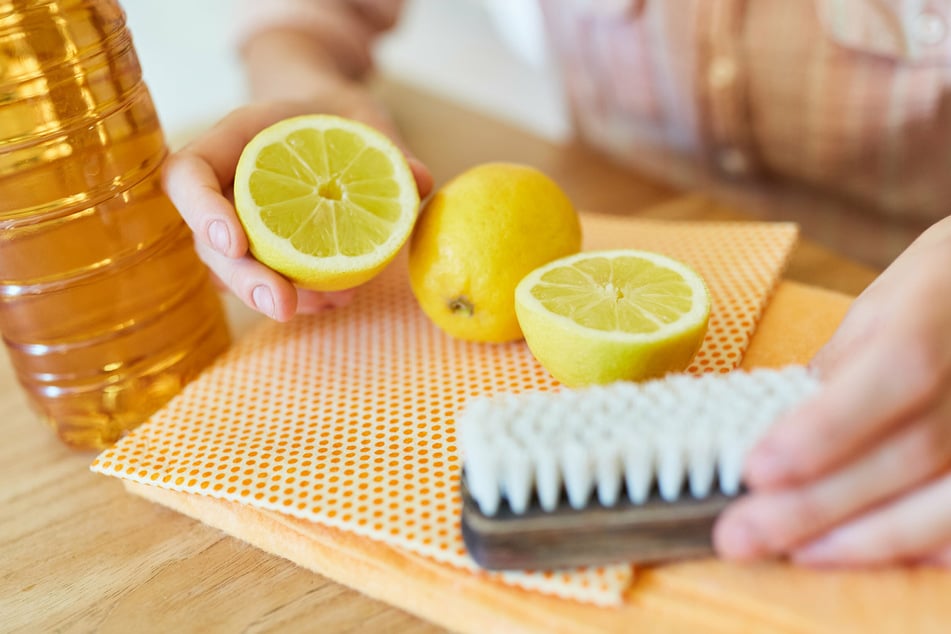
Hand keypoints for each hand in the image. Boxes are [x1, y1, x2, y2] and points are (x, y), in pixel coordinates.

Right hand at [163, 94, 432, 321]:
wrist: (327, 122)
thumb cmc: (336, 112)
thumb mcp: (364, 115)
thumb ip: (389, 144)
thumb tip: (420, 180)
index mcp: (232, 141)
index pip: (187, 174)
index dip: (201, 211)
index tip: (235, 242)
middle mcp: (224, 187)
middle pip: (207, 243)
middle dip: (243, 281)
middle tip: (284, 308)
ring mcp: (237, 223)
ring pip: (232, 273)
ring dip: (272, 298)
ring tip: (328, 306)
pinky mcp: (262, 250)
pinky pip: (267, 280)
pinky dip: (300, 296)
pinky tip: (338, 301)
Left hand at [714, 217, 950, 566]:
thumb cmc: (937, 294)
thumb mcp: (879, 307)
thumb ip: (839, 370)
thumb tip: (778, 432)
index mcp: (938, 313)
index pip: (895, 374)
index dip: (827, 430)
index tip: (756, 471)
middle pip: (912, 453)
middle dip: (818, 504)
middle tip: (742, 535)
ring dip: (866, 538)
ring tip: (795, 553)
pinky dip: (925, 547)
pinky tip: (869, 553)